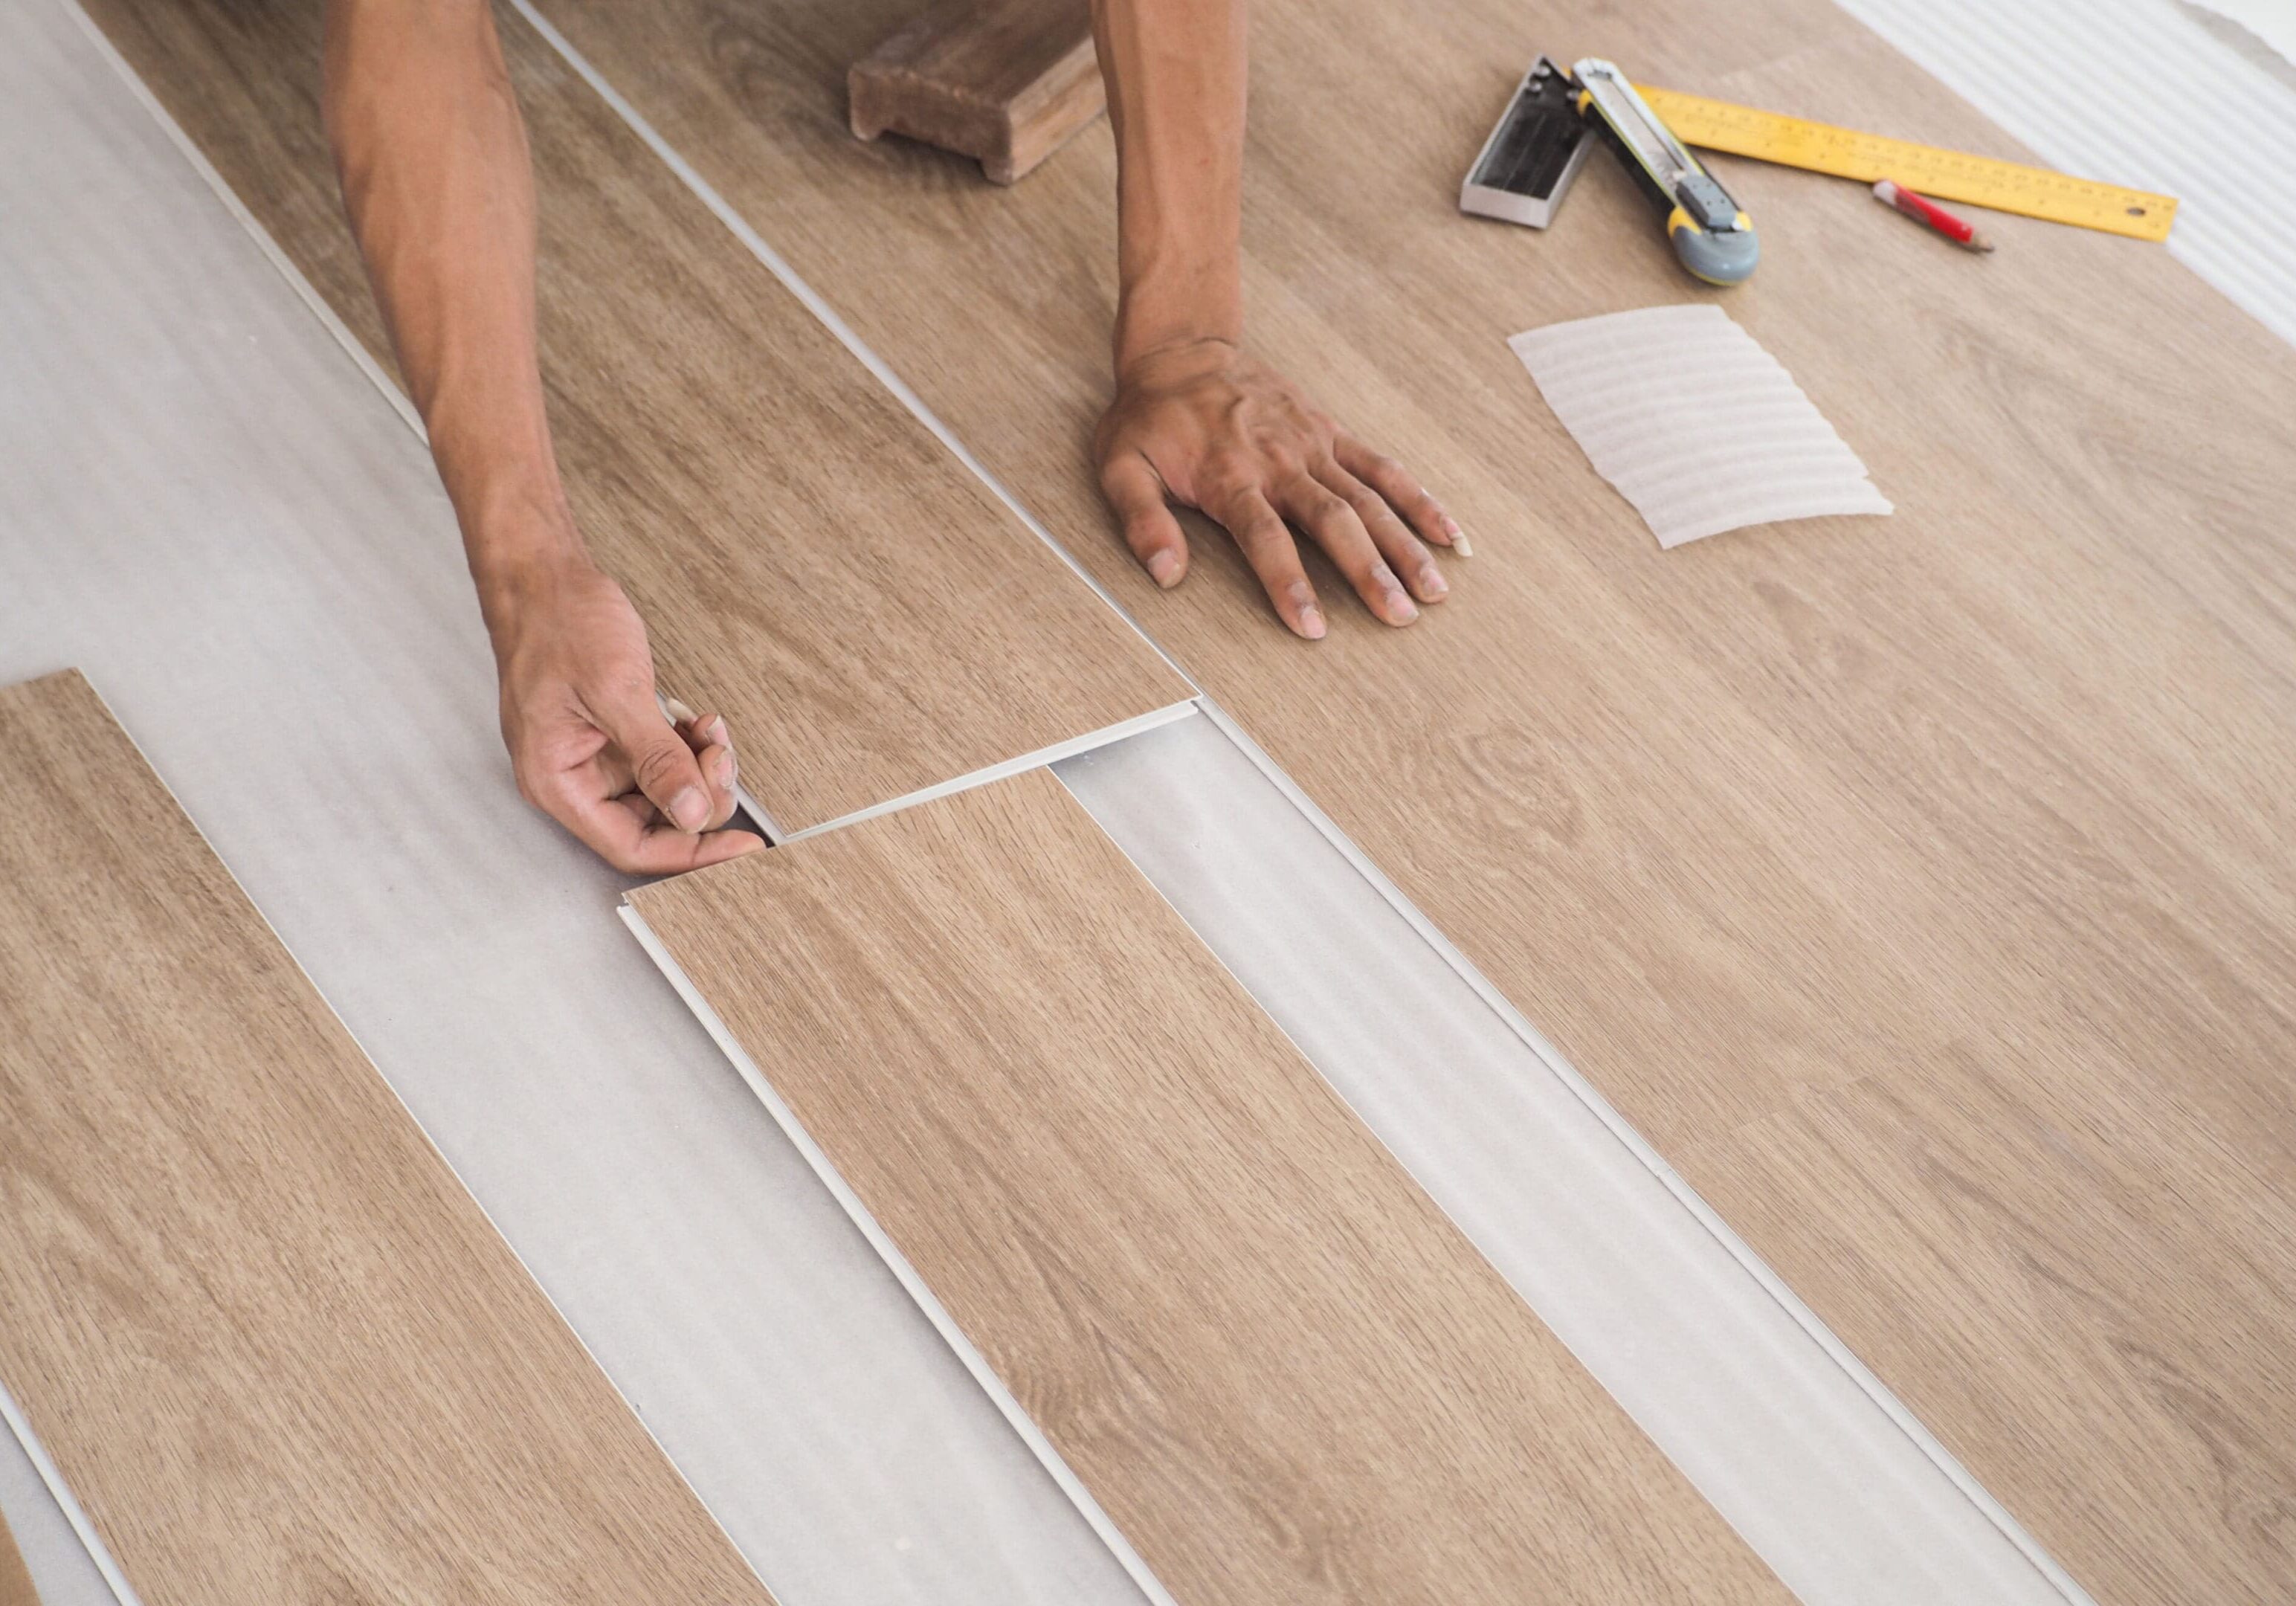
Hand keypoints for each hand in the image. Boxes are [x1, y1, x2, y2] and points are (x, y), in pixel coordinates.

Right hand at [484, 554, 761, 872]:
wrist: (544, 575)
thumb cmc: (558, 622)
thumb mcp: (614, 690)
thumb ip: (656, 758)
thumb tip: (691, 812)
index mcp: (556, 781)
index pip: (633, 846)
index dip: (692, 853)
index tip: (742, 845)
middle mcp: (572, 778)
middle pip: (654, 824)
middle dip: (700, 797)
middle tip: (722, 758)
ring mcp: (593, 757)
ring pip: (664, 792)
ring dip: (699, 768)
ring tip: (711, 733)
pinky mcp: (613, 734)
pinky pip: (662, 760)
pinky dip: (689, 746)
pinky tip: (699, 723)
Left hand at [1094, 338, 1467, 638]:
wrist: (1183, 351)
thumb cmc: (1150, 418)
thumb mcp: (1121, 466)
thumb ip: (1142, 520)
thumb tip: (1166, 575)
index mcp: (1230, 476)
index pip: (1266, 538)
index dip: (1289, 583)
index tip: (1313, 627)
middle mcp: (1280, 461)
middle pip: (1333, 521)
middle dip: (1369, 571)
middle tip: (1398, 616)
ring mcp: (1313, 445)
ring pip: (1368, 498)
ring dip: (1404, 545)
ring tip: (1433, 591)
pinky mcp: (1331, 432)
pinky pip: (1381, 466)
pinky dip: (1417, 499)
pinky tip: (1446, 534)